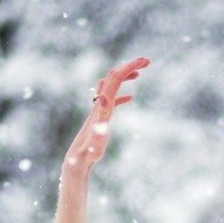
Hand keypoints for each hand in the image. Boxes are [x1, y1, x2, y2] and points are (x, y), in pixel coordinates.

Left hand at [63, 56, 147, 177]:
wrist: (76, 162)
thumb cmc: (87, 156)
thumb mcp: (95, 146)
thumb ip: (99, 133)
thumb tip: (102, 116)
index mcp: (102, 106)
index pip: (115, 79)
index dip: (129, 67)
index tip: (145, 61)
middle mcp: (99, 104)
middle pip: (113, 77)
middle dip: (129, 66)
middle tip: (147, 61)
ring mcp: (99, 110)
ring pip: (111, 85)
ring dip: (124, 76)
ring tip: (139, 72)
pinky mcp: (99, 118)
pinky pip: (111, 99)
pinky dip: (121, 94)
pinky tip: (131, 98)